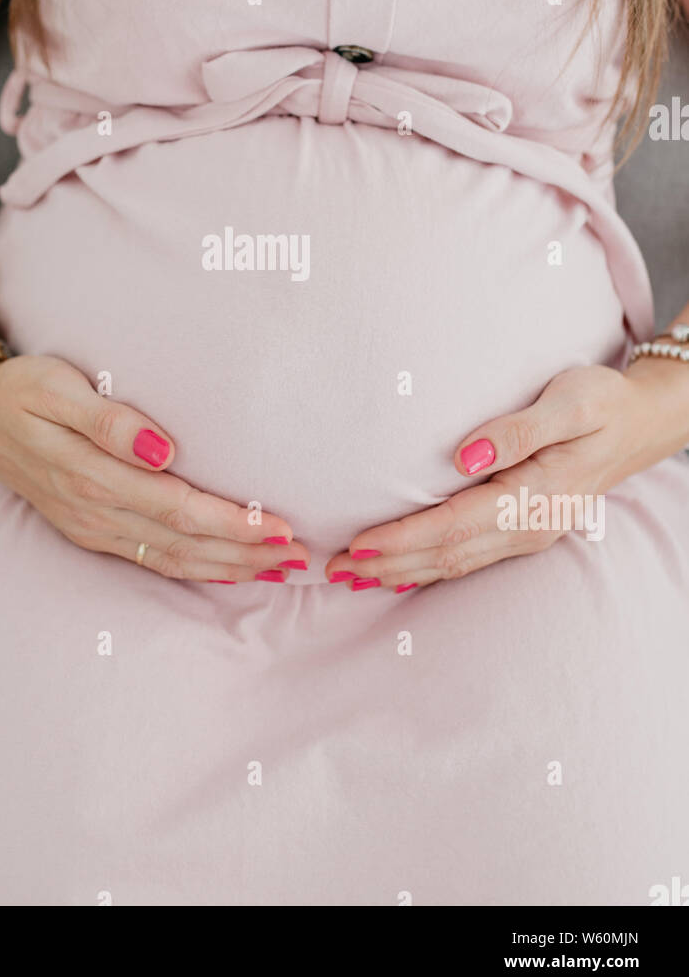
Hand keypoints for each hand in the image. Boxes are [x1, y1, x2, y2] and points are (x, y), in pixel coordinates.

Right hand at [0, 352, 303, 581]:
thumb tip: (164, 449)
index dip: (232, 522)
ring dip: (227, 567)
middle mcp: (95, 511)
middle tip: (299, 556)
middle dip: (244, 553)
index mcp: (93, 476)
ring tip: (278, 569)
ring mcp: (92, 526)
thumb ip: (109, 420)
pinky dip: (194, 568)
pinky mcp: (90, 530)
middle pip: (183, 542)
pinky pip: (149, 559)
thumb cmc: (22, 390)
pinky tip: (226, 570)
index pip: (179, 509)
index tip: (279, 525)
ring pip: (170, 559)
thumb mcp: (57, 388)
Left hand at [326, 360, 688, 591]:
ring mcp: (528, 533)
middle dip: (387, 564)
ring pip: (454, 564)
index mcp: (536, 495)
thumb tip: (463, 457)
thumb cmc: (602, 400)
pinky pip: (468, 559)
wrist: (643, 421)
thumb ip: (517, 430)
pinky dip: (427, 568)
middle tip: (332, 569)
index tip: (357, 544)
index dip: (402, 539)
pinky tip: (399, 573)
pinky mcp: (524, 530)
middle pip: (446, 554)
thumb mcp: (569, 401)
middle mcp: (529, 525)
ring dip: (401, 572)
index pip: (453, 525)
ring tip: (351, 576)